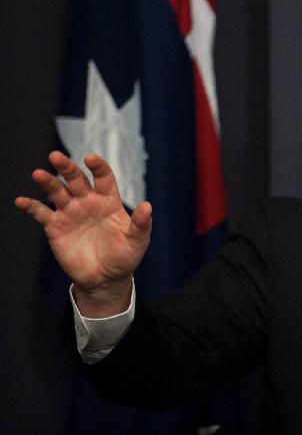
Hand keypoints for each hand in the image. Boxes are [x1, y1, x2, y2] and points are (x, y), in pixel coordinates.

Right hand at [15, 151, 151, 315]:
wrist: (105, 278)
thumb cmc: (125, 256)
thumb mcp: (138, 241)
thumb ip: (141, 224)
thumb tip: (148, 206)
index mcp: (109, 201)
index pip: (103, 178)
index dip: (98, 167)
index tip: (90, 159)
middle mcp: (88, 202)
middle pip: (76, 179)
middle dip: (67, 167)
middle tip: (56, 156)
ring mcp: (70, 213)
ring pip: (57, 192)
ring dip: (48, 182)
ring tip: (38, 174)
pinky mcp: (55, 227)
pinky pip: (41, 213)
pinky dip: (31, 207)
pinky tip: (21, 201)